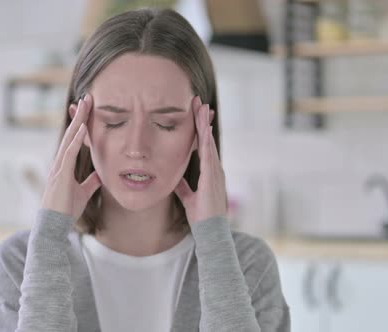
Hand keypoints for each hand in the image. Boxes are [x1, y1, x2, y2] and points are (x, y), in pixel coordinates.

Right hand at [41, 94, 100, 220]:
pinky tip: (83, 128)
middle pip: (71, 133)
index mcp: (64, 164)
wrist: (54, 225)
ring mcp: (59, 167)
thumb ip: (91, 182)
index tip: (88, 108)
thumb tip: (101, 174)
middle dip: (80, 115)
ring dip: (78, 121)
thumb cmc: (66, 210)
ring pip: (69, 138)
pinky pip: (69, 153)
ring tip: (86, 104)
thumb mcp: (83, 192)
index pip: (74, 139)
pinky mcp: (60, 175)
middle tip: (88, 97)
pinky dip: (76, 140)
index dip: (81, 123)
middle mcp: (60, 162)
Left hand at [174, 96, 226, 223]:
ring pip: (209, 143)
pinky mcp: (212, 178)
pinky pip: (209, 156)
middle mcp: (214, 169)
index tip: (196, 113)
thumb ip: (181, 186)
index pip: (203, 146)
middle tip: (199, 102)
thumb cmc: (201, 216)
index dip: (199, 129)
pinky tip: (203, 130)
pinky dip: (206, 142)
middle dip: (203, 120)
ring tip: (201, 108)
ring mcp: (215, 172)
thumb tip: (172, 177)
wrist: (210, 231)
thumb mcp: (187, 197)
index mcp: (208, 172)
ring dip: (204, 125)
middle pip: (207, 139)